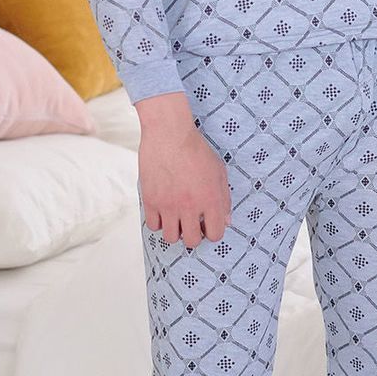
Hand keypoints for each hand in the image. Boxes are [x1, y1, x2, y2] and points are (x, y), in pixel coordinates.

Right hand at [135, 92, 231, 249]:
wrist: (169, 133)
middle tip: (192, 222)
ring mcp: (169, 206)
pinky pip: (154, 226)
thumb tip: (226, 221)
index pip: (215, 234)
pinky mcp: (151, 201)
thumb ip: (224, 198)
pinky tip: (164, 209)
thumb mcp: (218, 170)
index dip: (213, 231)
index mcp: (211, 199)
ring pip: (171, 238)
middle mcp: (190, 206)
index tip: (208, 224)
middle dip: (194, 234)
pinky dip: (159, 221)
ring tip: (177, 216)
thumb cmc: (196, 149)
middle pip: (192, 241)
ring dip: (175, 230)